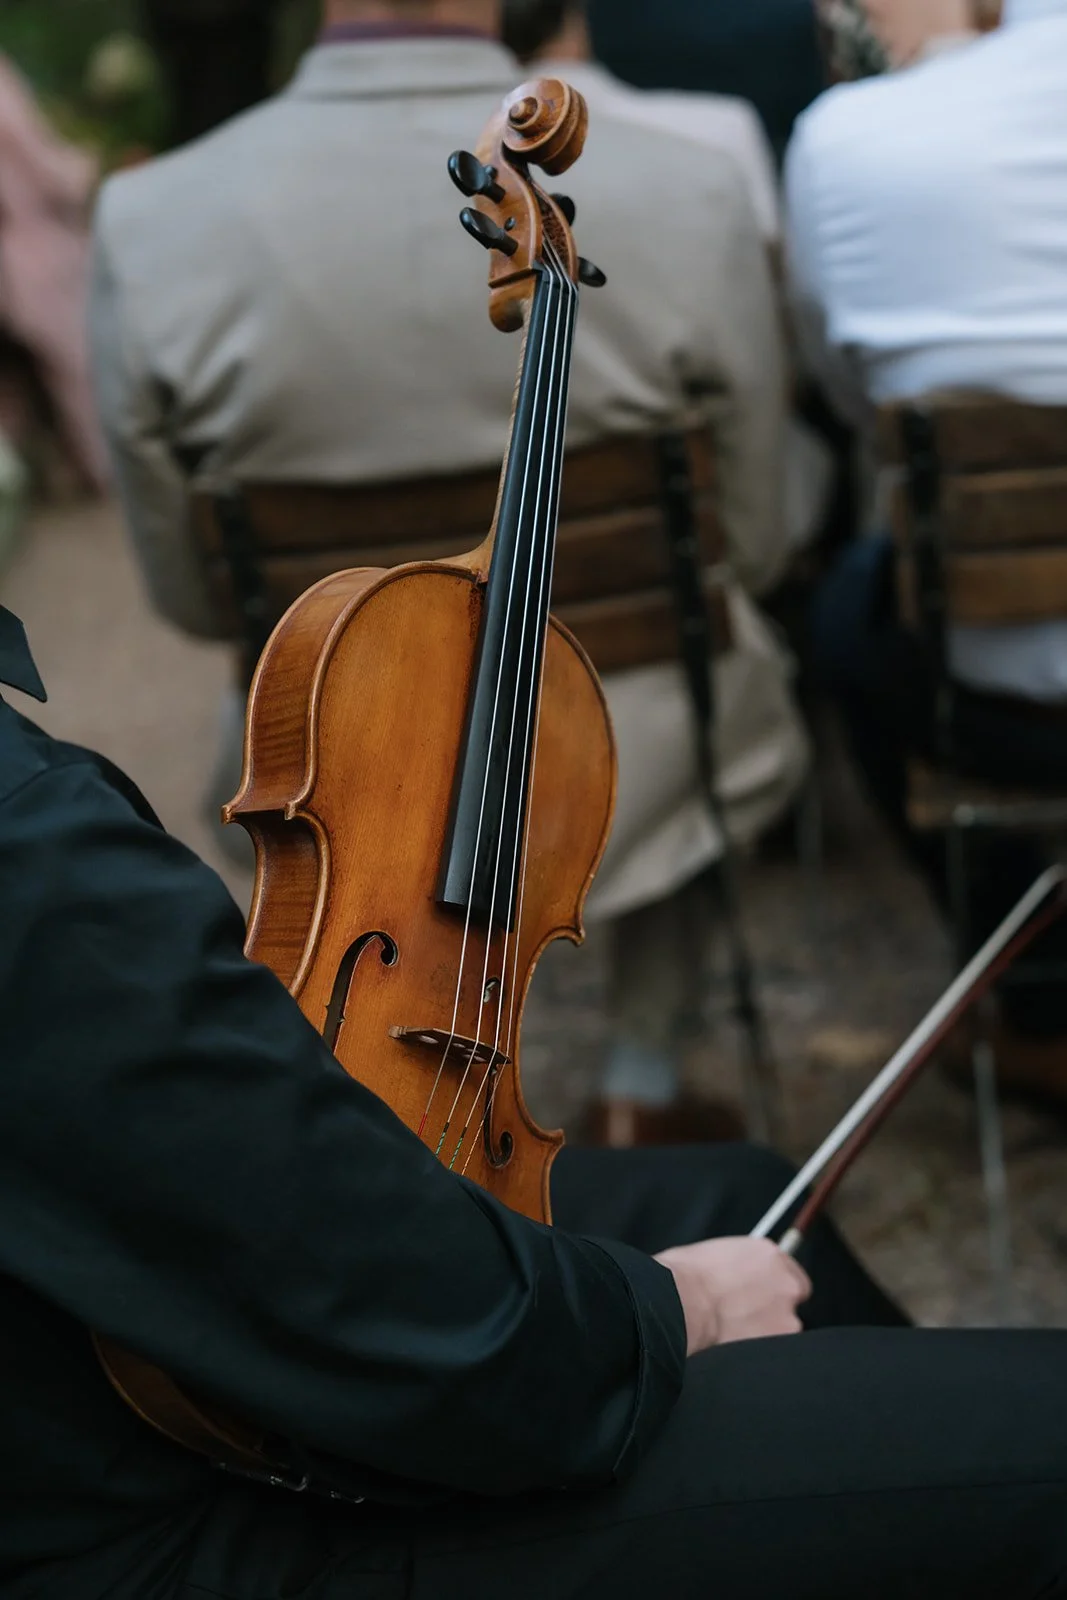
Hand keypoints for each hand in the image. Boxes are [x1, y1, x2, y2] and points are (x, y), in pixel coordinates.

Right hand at [654, 1237, 811, 1355]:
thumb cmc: (685, 1277)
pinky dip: (760, 1351)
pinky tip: (737, 1346)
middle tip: (746, 1316)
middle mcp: (785, 1282)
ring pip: (784, 1328)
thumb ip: (739, 1265)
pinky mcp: (779, 1343)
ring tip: (737, 1334)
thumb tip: (738, 1277)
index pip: (789, 1272)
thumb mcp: (716, 1253)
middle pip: (791, 1299)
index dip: (774, 1285)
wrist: (683, 1305)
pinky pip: (774, 1350)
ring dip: (767, 1331)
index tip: (763, 1294)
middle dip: (774, 1307)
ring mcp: (786, 1315)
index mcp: (768, 1254)